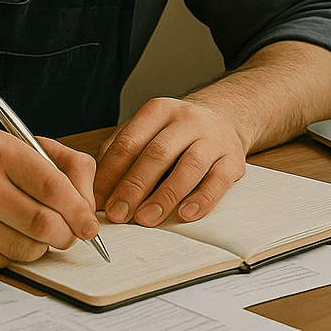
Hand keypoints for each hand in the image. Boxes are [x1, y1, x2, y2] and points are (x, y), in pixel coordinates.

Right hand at [0, 129, 98, 268]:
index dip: (79, 209)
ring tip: (30, 232)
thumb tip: (88, 209)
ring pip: (30, 248)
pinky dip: (15, 254)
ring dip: (41, 247)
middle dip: (67, 235)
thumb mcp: (15, 150)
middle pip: (45, 223)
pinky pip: (7, 261)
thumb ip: (62, 167)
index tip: (90, 224)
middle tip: (69, 235)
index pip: (53, 184)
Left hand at [94, 97, 247, 226]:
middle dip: (134, 187)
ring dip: (165, 196)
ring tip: (146, 218)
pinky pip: (218, 181)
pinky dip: (202, 199)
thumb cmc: (176, 131)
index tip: (98, 200)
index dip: (111, 173)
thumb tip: (97, 188)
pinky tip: (185, 214)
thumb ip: (121, 152)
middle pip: (157, 154)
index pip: (129, 142)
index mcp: (158, 111)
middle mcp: (186, 121)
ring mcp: (212, 139)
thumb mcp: (147, 129)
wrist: (225, 117)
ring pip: (188, 166)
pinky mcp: (232, 159)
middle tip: (118, 214)